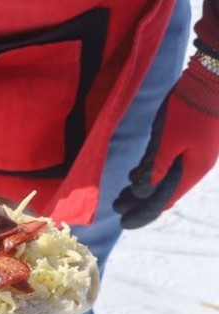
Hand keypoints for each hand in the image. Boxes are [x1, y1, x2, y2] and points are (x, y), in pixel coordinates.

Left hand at [113, 56, 218, 228]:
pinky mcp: (186, 142)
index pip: (164, 200)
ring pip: (163, 179)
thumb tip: (142, 192)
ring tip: (121, 199)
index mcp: (192, 170)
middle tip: (116, 209)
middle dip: (138, 203)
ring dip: (141, 189)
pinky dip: (149, 173)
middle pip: (163, 193)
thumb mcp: (169, 140)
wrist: (209, 79)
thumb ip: (156, 166)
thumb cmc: (189, 108)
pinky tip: (134, 178)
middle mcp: (193, 166)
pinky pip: (165, 164)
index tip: (123, 223)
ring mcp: (191, 154)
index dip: (143, 213)